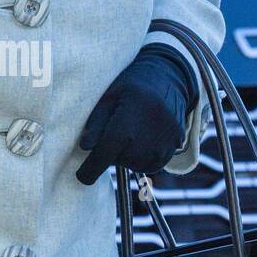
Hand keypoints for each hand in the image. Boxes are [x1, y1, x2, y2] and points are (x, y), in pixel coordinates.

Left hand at [76, 45, 198, 184]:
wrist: (167, 79)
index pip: (104, 155)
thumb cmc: (130, 88)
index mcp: (127, 124)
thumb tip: (85, 147)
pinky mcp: (174, 148)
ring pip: (135, 165)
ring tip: (131, 132)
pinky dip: (143, 158)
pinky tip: (142, 139)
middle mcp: (147, 138)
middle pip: (119, 161)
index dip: (90, 169)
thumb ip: (95, 123)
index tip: (81, 177)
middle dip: (111, 152)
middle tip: (115, 130)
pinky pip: (152, 165)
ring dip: (128, 156)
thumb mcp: (107, 98)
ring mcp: (164, 144)